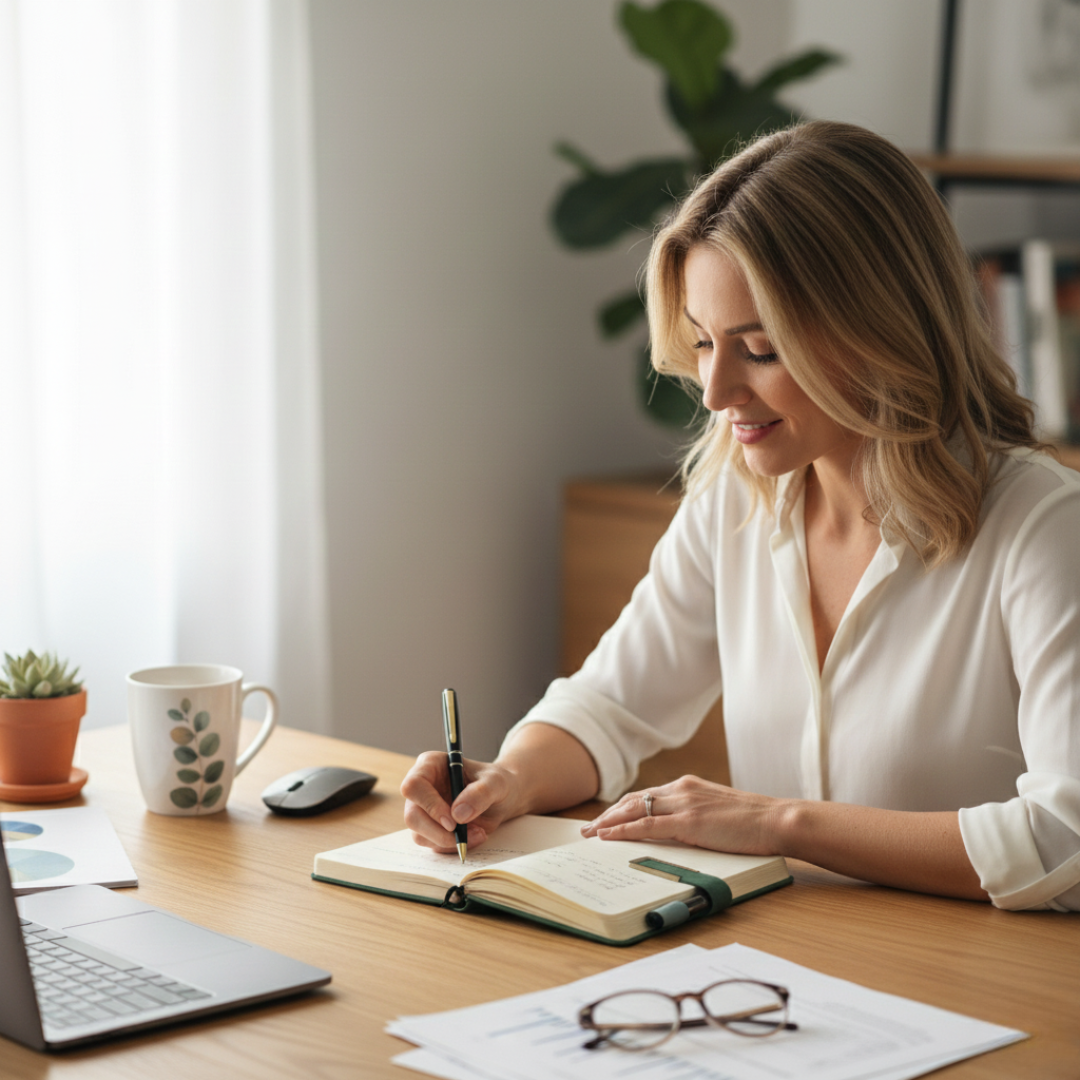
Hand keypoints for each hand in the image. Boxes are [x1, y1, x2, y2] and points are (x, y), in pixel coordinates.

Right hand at [400, 752, 522, 852]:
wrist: (503, 798)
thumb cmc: (496, 782)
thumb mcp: (496, 783)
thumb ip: (480, 793)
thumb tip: (457, 815)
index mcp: (430, 765)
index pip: (414, 786)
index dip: (429, 805)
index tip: (452, 820)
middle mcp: (422, 788)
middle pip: (412, 816)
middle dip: (438, 832)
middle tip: (463, 835)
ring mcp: (424, 810)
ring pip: (419, 834)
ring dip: (449, 841)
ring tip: (479, 832)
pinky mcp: (431, 828)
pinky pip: (433, 845)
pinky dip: (454, 846)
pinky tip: (475, 835)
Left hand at [579, 775, 785, 855]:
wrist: (776, 819)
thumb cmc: (754, 822)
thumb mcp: (717, 812)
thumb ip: (695, 815)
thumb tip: (677, 831)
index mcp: (688, 786)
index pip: (645, 795)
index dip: (622, 807)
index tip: (606, 818)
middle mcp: (681, 789)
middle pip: (633, 800)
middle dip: (607, 815)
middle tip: (587, 829)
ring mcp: (684, 804)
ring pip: (634, 810)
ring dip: (608, 823)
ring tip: (590, 834)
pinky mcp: (689, 822)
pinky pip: (647, 825)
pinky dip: (623, 830)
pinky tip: (608, 837)